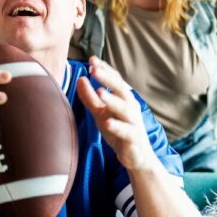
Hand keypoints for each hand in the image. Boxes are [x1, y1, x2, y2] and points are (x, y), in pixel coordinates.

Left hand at [77, 56, 155, 170]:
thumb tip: (80, 79)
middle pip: (121, 90)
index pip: (115, 80)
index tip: (92, 59)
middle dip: (108, 79)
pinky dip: (117, 126)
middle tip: (94, 69)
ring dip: (112, 100)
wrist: (136, 157)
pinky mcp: (134, 139)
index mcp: (124, 99)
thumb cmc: (118, 130)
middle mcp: (131, 107)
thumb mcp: (101, 113)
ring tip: (100, 92)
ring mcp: (134, 123)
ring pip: (125, 109)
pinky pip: (127, 131)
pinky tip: (107, 123)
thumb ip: (90, 97)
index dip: (105, 69)